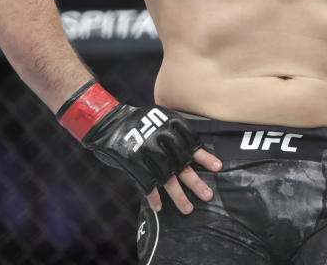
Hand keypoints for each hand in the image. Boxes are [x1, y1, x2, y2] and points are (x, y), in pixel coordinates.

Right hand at [57, 81, 221, 214]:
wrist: (109, 122)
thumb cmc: (139, 120)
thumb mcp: (161, 117)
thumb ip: (176, 132)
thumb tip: (194, 151)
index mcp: (171, 126)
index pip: (192, 144)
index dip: (205, 158)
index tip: (217, 168)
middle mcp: (162, 140)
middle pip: (182, 165)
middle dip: (196, 182)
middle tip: (208, 195)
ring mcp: (148, 153)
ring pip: (167, 178)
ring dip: (178, 196)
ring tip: (188, 209)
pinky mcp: (135, 163)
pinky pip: (147, 183)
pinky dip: (152, 197)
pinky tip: (158, 208)